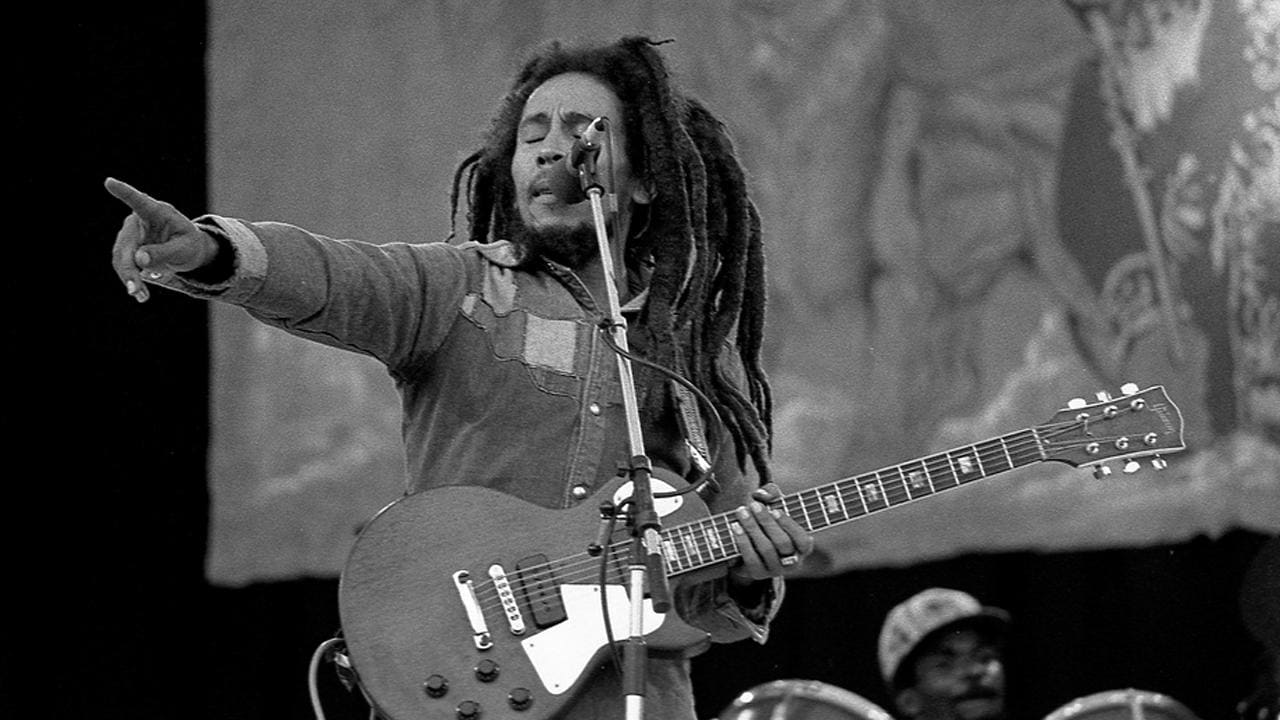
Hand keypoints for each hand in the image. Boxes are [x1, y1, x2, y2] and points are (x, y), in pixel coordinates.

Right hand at [105, 177, 219, 301]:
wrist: (186, 249)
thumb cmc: (189, 243)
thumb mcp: (184, 249)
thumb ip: (164, 252)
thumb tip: (139, 260)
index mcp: (156, 212)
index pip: (138, 200)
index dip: (124, 192)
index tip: (109, 182)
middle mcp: (137, 221)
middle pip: (126, 244)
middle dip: (128, 268)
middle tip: (134, 289)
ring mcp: (129, 235)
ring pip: (121, 257)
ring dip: (128, 277)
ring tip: (141, 296)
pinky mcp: (125, 248)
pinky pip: (123, 265)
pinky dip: (129, 279)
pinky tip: (139, 293)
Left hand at [728, 483, 814, 583]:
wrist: (754, 544)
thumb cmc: (770, 520)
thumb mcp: (774, 503)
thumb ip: (771, 493)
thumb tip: (761, 494)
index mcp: (803, 547)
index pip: (803, 540)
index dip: (789, 525)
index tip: (775, 510)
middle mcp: (793, 562)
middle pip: (782, 543)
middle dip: (767, 523)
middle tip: (754, 506)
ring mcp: (776, 570)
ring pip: (767, 550)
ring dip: (753, 529)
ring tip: (742, 512)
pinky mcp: (758, 574)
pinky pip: (751, 559)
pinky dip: (743, 541)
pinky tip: (735, 527)